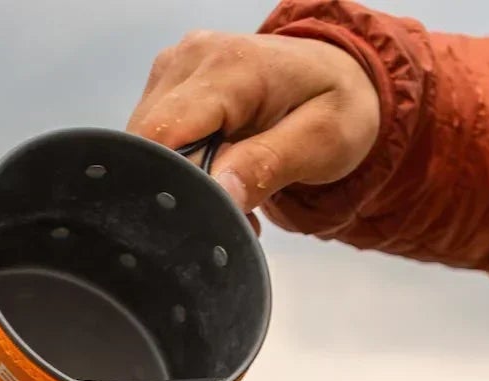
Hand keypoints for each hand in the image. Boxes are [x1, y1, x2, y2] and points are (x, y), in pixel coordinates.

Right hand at [127, 30, 381, 213]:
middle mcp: (192, 56)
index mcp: (230, 65)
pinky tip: (221, 171)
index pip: (165, 134)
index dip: (177, 183)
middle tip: (236, 211)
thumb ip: (266, 166)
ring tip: (236, 190)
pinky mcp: (169, 82)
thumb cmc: (338, 106)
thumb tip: (218, 193)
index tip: (214, 215)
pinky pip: (157, 137)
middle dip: (186, 187)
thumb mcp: (321, 142)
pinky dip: (184, 165)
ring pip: (149, 144)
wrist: (339, 75)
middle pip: (150, 142)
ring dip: (186, 179)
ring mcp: (175, 65)